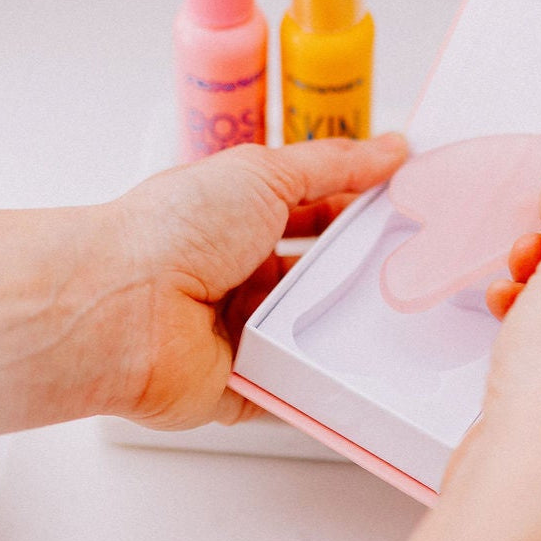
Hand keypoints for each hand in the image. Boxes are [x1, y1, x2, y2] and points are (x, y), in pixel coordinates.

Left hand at [103, 134, 406, 430]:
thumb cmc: (171, 231)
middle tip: (420, 266)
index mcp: (239, 221)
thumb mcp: (262, 173)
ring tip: (397, 315)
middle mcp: (240, 276)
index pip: (316, 216)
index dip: (359, 211)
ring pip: (317, 334)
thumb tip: (390, 148)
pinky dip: (329, 385)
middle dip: (363, 273)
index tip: (413, 210)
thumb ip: (332, 164)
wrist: (120, 308)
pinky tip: (368, 373)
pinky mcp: (245, 388)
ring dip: (347, 325)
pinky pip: (301, 391)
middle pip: (321, 278)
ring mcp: (243, 334)